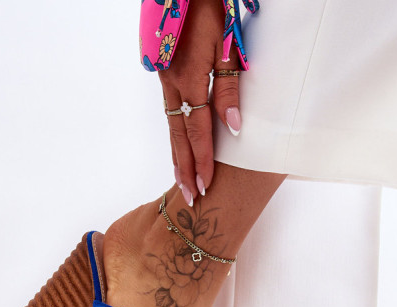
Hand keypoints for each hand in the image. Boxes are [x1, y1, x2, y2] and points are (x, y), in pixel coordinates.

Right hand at [159, 0, 240, 204]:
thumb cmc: (210, 8)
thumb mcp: (227, 45)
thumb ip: (228, 86)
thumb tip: (233, 126)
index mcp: (190, 77)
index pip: (197, 131)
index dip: (202, 160)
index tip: (205, 186)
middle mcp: (173, 82)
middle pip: (179, 136)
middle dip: (185, 169)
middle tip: (190, 198)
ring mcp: (164, 76)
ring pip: (171, 124)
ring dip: (177, 155)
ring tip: (182, 180)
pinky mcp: (163, 70)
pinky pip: (169, 110)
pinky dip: (174, 133)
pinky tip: (179, 146)